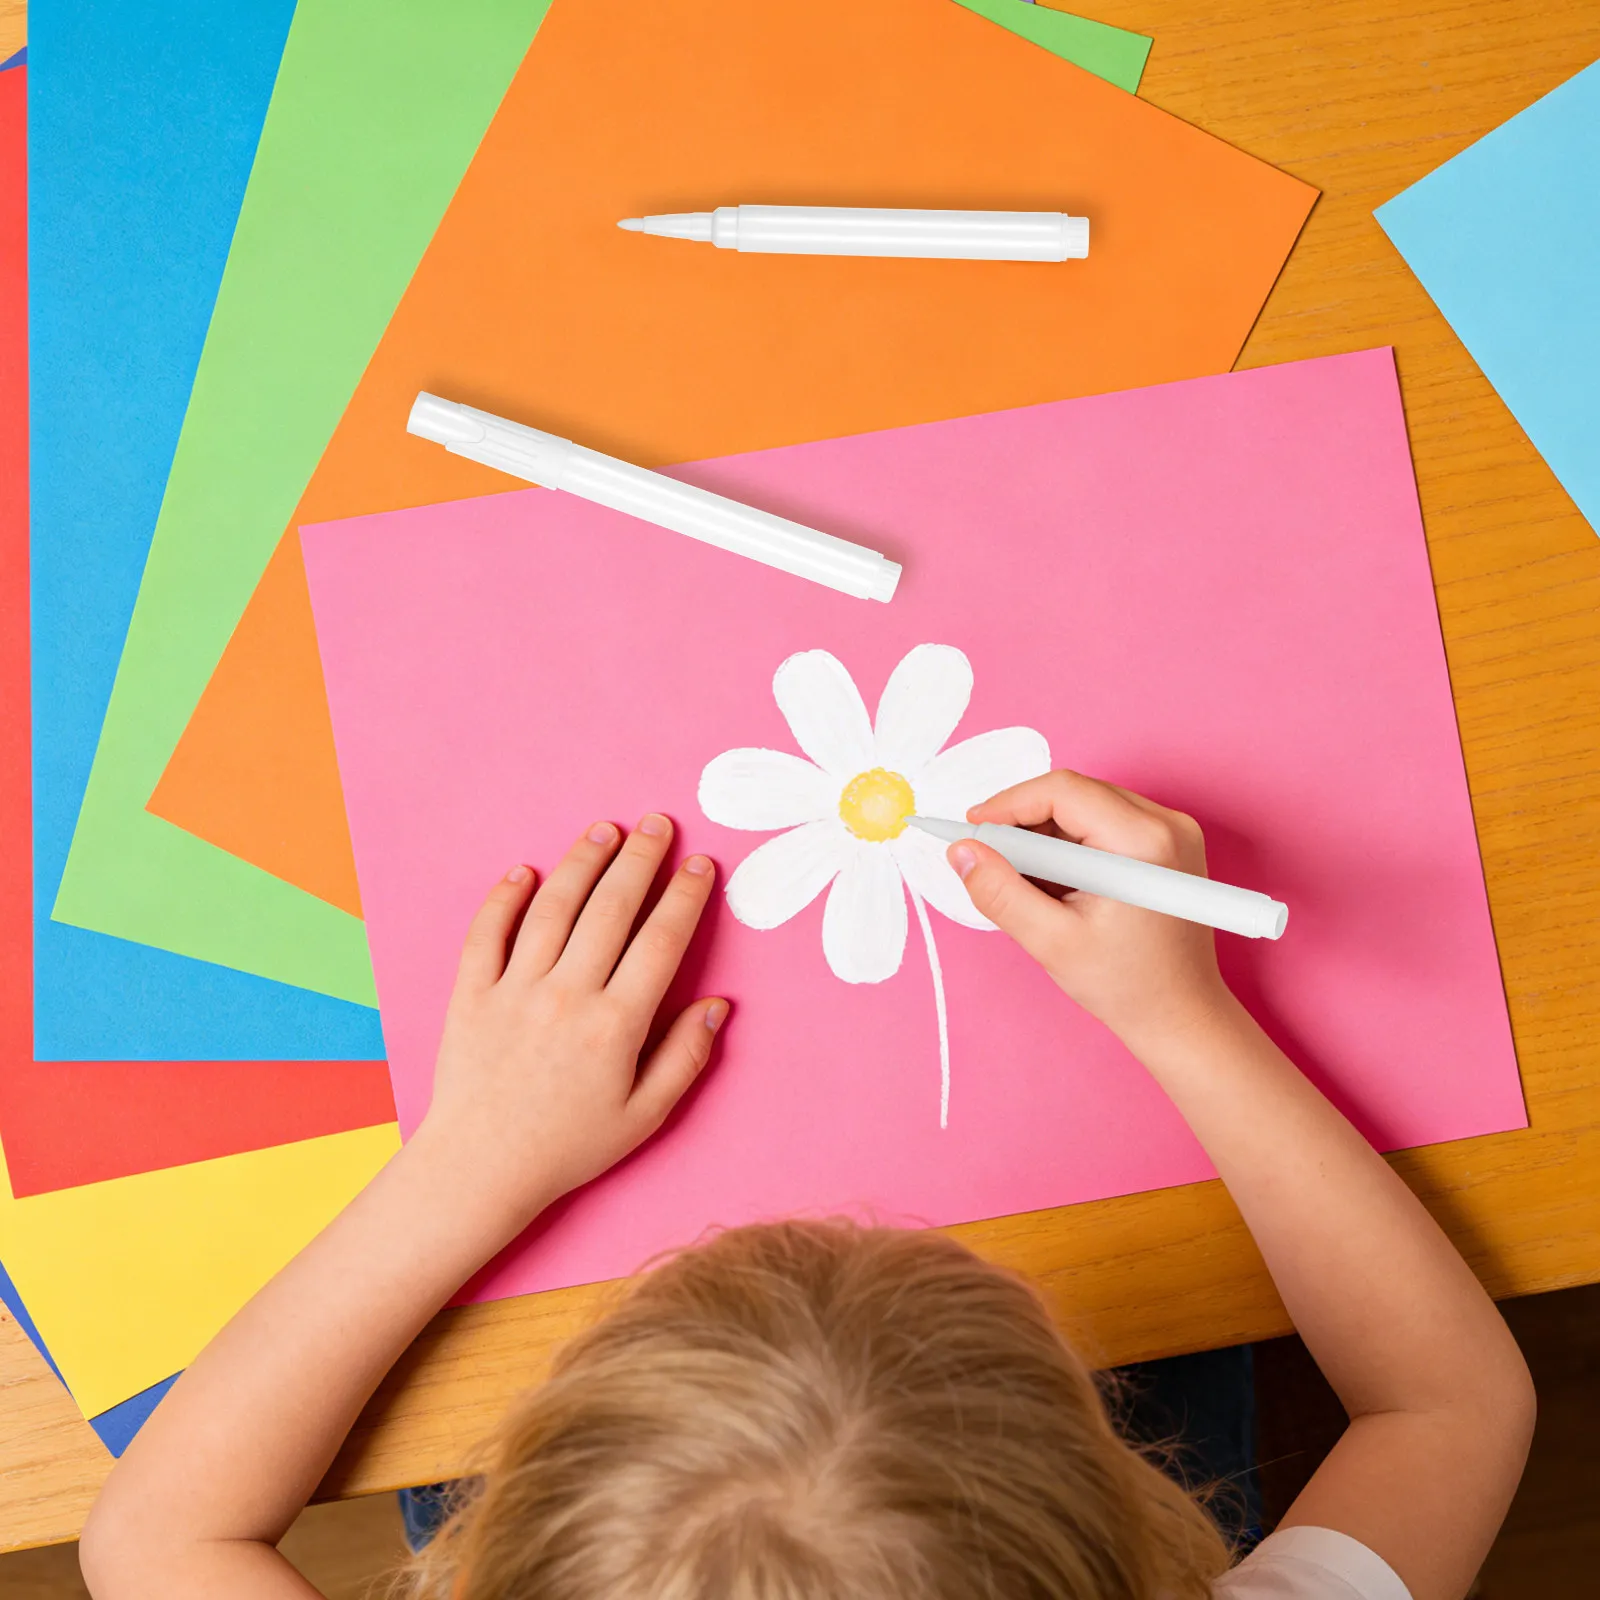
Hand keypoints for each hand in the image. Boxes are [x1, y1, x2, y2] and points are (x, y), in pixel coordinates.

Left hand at [414, 815, 725, 1237]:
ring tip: (603, 831)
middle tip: (657, 823)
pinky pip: (487, 932)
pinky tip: (526, 871)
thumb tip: (717, 1004)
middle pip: (611, 909)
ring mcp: (515, 990)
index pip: (661, 941)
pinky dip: (504, 897)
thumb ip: (686, 1057)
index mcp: (616, 1025)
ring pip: (553, 909)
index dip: (685, 896)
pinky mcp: (471, 994)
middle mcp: (567, 996)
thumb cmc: (568, 1147)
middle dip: (640, 860)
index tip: (701, 864)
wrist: (480, 1168)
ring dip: (581, 863)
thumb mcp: (644, 1116)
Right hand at [949, 771, 1231, 1053]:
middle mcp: (1167, 824)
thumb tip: (962, 852)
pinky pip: (1105, 821)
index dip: (1008, 803)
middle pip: (1074, 793)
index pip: (1062, 791)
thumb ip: (999, 892)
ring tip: (1025, 880)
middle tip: (990, 857)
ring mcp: (1173, 830)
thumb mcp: (1050, 941)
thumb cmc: (1127, 986)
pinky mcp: (1168, 843)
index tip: (972, 829)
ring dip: (1046, 834)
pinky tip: (1057, 882)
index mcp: (1144, 842)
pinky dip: (1070, 843)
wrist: (1181, 1015)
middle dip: (1024, 821)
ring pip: (1087, 805)